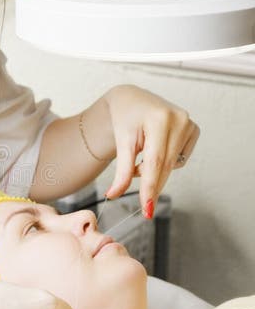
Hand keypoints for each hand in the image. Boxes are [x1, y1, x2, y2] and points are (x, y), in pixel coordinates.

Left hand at [104, 84, 199, 215]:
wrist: (132, 100)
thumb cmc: (124, 118)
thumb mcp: (121, 142)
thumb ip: (122, 171)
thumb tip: (114, 194)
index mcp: (160, 119)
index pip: (155, 161)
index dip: (151, 187)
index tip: (147, 208)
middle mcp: (179, 119)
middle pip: (166, 165)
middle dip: (153, 186)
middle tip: (145, 206)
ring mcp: (190, 123)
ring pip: (173, 165)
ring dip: (156, 171)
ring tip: (140, 156)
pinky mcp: (194, 129)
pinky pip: (180, 159)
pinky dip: (166, 162)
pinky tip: (155, 150)